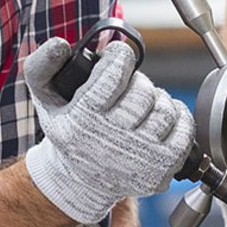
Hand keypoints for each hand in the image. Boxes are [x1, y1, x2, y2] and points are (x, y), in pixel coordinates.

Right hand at [23, 38, 193, 223]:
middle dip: (137, 82)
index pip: (114, 72)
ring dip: (157, 100)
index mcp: (82, 121)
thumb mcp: (45, 99)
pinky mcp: (161, 169)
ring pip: (165, 109)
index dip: (119, 56)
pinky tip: (161, 119)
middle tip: (127, 89)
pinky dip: (178, 118)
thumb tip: (60, 45)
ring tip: (143, 106)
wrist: (80, 181)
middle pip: (142, 90)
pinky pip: (184, 131)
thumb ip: (42, 66)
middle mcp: (110, 142)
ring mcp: (138, 158)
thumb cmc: (69, 132)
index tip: (118, 57)